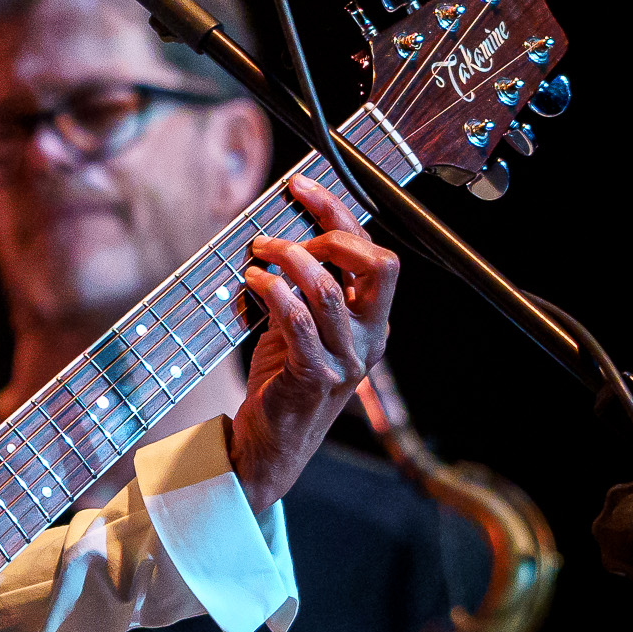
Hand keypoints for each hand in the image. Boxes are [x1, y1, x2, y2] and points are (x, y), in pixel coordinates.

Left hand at [228, 175, 396, 513]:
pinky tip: (254, 281)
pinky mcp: (314, 377)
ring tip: (259, 254)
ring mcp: (346, 360)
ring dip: (289, 260)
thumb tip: (279, 233)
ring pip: (329, 289)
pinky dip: (275, 292)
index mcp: (373, 321)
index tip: (300, 188)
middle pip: (378, 265)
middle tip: (280, 234)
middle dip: (330, 233)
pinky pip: (299, 322)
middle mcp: (370, 338)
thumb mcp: (298, 326)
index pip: (374, 254)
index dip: (339, 214)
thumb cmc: (284, 379)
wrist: (270, 444)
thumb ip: (300, 286)